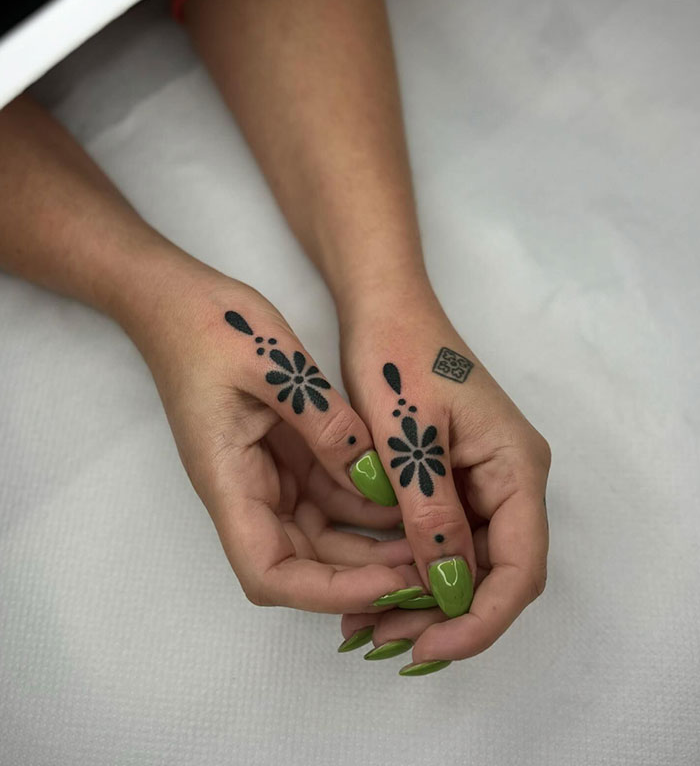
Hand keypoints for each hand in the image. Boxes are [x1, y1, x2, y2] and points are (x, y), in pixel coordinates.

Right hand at [128, 266, 420, 612]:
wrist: (176, 301)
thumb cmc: (210, 327)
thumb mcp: (273, 365)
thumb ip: (323, 421)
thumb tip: (371, 474)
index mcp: (229, 481)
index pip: (269, 572)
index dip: (327, 592)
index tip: (386, 583)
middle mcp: (246, 491)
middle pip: (302, 564)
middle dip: (362, 576)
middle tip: (426, 568)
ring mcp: (264, 476)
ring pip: (320, 533)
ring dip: (368, 546)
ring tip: (426, 541)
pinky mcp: (282, 456)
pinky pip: (326, 494)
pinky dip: (363, 504)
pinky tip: (405, 498)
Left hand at [336, 282, 550, 670]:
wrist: (384, 308)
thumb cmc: (397, 357)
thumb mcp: (410, 440)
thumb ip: (432, 514)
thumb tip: (449, 590)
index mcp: (516, 468)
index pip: (519, 568)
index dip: (479, 620)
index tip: (427, 647)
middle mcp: (511, 479)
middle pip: (496, 572)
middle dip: (445, 616)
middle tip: (384, 640)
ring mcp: (484, 477)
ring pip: (467, 559)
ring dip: (424, 596)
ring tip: (369, 623)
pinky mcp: (455, 474)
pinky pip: (444, 534)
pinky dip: (412, 564)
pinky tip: (371, 583)